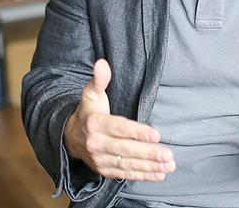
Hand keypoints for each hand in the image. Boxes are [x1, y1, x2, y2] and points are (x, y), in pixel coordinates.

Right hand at [63, 59, 175, 180]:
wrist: (69, 137)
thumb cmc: (88, 112)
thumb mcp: (91, 93)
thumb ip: (100, 79)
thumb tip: (102, 63)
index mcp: (96, 123)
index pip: (120, 128)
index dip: (138, 132)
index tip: (156, 135)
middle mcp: (96, 143)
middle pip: (126, 149)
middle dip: (149, 153)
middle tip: (168, 155)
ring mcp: (100, 159)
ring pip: (127, 164)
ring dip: (150, 166)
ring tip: (169, 165)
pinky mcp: (104, 169)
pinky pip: (124, 174)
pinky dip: (142, 175)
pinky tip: (159, 174)